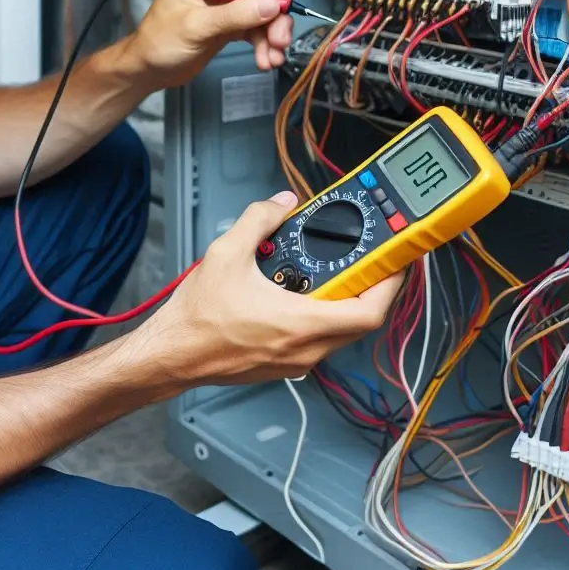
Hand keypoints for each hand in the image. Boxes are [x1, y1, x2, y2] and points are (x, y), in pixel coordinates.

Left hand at [131, 0, 294, 88]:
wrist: (147, 72)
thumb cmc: (158, 43)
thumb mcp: (196, 27)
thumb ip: (233, 15)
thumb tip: (270, 4)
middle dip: (272, 15)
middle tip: (281, 38)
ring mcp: (222, 7)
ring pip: (259, 13)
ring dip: (271, 35)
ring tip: (274, 57)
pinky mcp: (228, 27)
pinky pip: (253, 31)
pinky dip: (262, 45)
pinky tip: (265, 60)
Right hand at [136, 191, 404, 384]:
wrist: (173, 355)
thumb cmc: (197, 318)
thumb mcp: (226, 253)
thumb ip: (260, 220)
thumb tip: (282, 203)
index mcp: (300, 324)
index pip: (369, 311)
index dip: (390, 285)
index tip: (395, 262)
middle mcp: (305, 349)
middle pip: (361, 322)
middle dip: (370, 289)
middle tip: (367, 261)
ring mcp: (296, 362)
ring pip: (341, 333)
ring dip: (345, 303)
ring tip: (333, 273)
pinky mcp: (285, 366)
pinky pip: (319, 341)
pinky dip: (323, 316)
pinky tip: (302, 295)